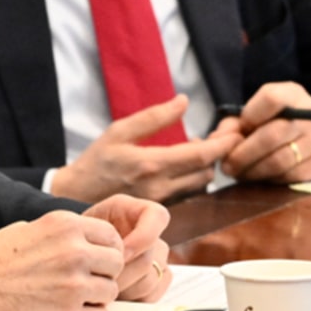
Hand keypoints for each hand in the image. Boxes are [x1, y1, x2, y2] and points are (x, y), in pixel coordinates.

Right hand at [0, 209, 123, 310]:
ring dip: (96, 299)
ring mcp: (74, 286)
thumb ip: (59, 233)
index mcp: (65, 225)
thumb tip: (83, 240)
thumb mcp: (25, 229)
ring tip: (72, 301)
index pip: (112, 236)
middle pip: (116, 264)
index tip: (97, 262)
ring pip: (111, 292)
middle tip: (85, 283)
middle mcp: (74, 252)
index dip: (106, 251)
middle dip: (104, 274)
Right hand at [50, 94, 235, 203]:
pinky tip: (186, 163)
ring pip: (200, 185)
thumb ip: (154, 117)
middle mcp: (160, 187)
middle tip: (219, 134)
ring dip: (206, 165)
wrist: (75, 196)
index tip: (235, 131)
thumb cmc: (96, 161)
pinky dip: (194, 176)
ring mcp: (160, 202)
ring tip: (200, 146)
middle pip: (206, 172)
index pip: (200, 156)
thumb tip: (184, 101)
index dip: (223, 144)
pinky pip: (188, 193)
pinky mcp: (159, 209)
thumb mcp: (119, 131)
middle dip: (218, 153)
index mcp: (151, 165)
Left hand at [83, 194, 171, 301]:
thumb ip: (99, 237)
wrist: (75, 256)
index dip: (142, 238)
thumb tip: (120, 262)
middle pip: (148, 257)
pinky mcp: (157, 281)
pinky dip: (132, 300)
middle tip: (97, 282)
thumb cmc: (76, 240)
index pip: (158, 217)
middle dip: (121, 274)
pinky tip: (114, 297)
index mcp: (136, 211)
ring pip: (149, 280)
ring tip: (100, 290)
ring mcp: (157, 257)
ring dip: (124, 289)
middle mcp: (151, 233)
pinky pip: (153, 295)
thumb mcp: (81, 229)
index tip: (120, 255)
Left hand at [220, 81, 310, 183]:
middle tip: (226, 166)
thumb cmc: (287, 123)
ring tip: (238, 174)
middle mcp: (310, 116)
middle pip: (270, 135)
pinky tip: (258, 178)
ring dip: (252, 171)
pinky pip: (288, 177)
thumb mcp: (267, 112)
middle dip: (242, 154)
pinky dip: (268, 180)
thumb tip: (215, 140)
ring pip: (278, 161)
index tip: (238, 131)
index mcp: (293, 95)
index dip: (249, 116)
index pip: (271, 98)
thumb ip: (238, 121)